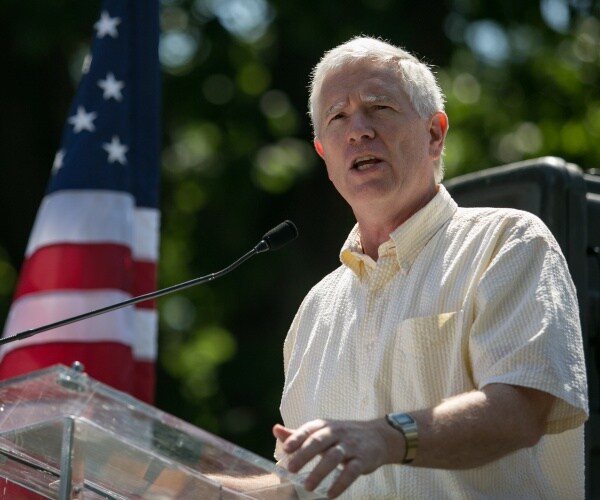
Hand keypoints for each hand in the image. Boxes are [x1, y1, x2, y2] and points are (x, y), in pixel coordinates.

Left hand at [273, 418, 401, 497]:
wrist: (378, 436)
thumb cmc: (343, 435)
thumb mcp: (322, 431)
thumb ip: (299, 434)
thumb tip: (275, 430)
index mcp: (325, 426)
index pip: (309, 429)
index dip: (297, 437)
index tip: (285, 448)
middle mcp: (337, 433)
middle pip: (320, 441)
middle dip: (305, 454)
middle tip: (291, 469)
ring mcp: (351, 446)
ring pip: (334, 457)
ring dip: (320, 472)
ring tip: (308, 487)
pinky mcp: (363, 459)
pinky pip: (352, 472)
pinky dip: (340, 483)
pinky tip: (330, 494)